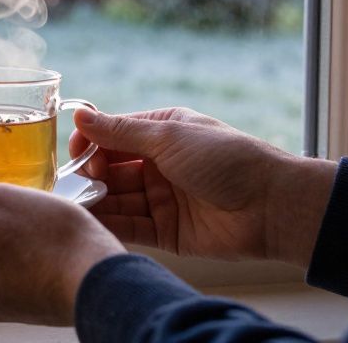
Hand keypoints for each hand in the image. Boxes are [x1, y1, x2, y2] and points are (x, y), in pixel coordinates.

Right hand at [70, 108, 336, 266]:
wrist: (272, 206)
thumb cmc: (226, 159)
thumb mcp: (169, 136)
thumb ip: (120, 132)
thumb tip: (80, 115)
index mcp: (162, 132)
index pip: (113, 135)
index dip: (90, 142)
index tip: (75, 152)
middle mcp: (159, 164)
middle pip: (111, 168)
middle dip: (91, 174)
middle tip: (82, 181)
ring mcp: (162, 198)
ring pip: (117, 198)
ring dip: (97, 200)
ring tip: (79, 204)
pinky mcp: (166, 231)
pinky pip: (130, 226)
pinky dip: (110, 224)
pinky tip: (92, 222)